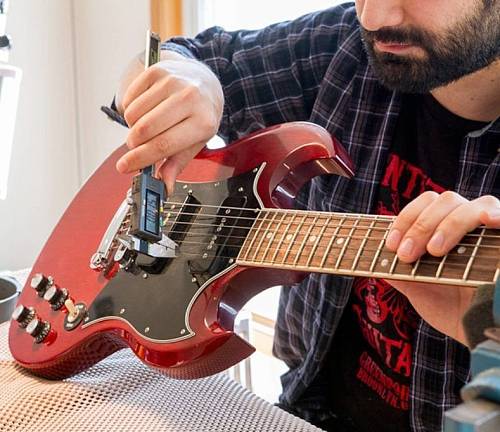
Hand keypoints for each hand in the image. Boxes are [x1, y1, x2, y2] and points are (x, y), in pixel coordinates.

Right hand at [115, 51, 223, 192]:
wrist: (205, 82)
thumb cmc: (200, 116)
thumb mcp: (196, 142)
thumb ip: (176, 164)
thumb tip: (163, 186)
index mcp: (203, 122)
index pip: (164, 145)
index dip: (140, 159)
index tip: (124, 167)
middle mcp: (189, 98)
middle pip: (145, 129)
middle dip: (134, 144)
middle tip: (136, 147)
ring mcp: (172, 82)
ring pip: (134, 114)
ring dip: (132, 127)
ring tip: (146, 127)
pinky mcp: (157, 72)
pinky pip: (130, 98)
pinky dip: (131, 111)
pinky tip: (145, 112)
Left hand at [384, 191, 499, 345]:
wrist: (482, 333)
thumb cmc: (451, 309)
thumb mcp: (419, 290)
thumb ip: (399, 271)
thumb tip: (378, 257)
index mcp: (444, 225)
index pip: (425, 204)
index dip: (406, 219)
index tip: (392, 246)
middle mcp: (470, 221)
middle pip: (445, 201)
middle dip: (421, 226)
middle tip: (407, 255)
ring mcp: (492, 230)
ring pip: (475, 205)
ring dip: (450, 225)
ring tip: (436, 251)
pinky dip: (497, 215)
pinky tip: (489, 221)